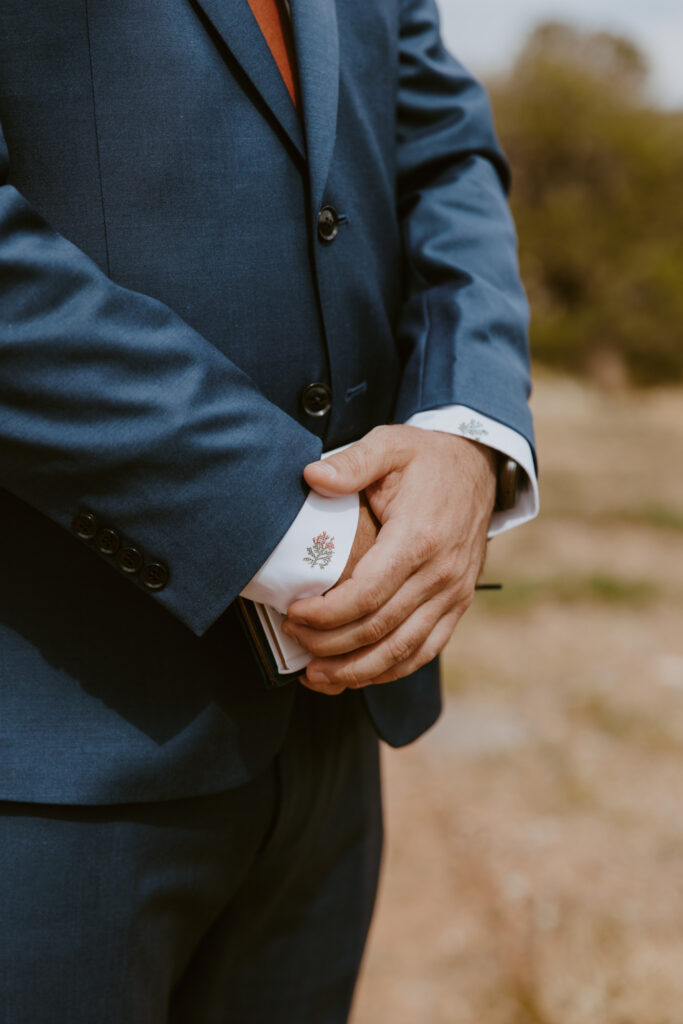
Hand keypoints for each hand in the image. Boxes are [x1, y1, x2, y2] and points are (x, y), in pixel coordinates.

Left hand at [284, 426, 496, 694]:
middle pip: (379, 629)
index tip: (294, 613)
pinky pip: (425, 651)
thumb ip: (352, 462)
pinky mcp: (458, 604)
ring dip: (356, 671)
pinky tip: (356, 676)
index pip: (367, 593)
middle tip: (294, 641)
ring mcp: (453, 593)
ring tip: (317, 677)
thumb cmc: (427, 458)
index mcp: (419, 538)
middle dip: (330, 645)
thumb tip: (312, 477)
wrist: (479, 466)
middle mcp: (441, 574)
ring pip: (401, 651)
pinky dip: (389, 671)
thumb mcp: (390, 445)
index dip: (326, 613)